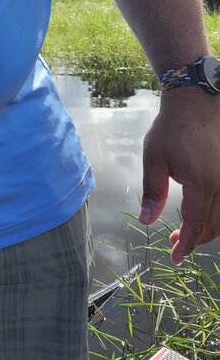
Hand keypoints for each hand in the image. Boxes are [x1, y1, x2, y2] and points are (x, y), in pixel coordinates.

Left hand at [138, 89, 219, 263]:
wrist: (196, 102)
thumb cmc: (171, 129)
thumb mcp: (154, 159)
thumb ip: (153, 193)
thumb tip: (147, 222)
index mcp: (202, 184)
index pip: (196, 226)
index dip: (186, 245)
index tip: (175, 257)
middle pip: (215, 226)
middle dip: (196, 240)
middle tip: (175, 244)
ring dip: (208, 228)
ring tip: (187, 231)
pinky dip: (217, 214)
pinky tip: (201, 212)